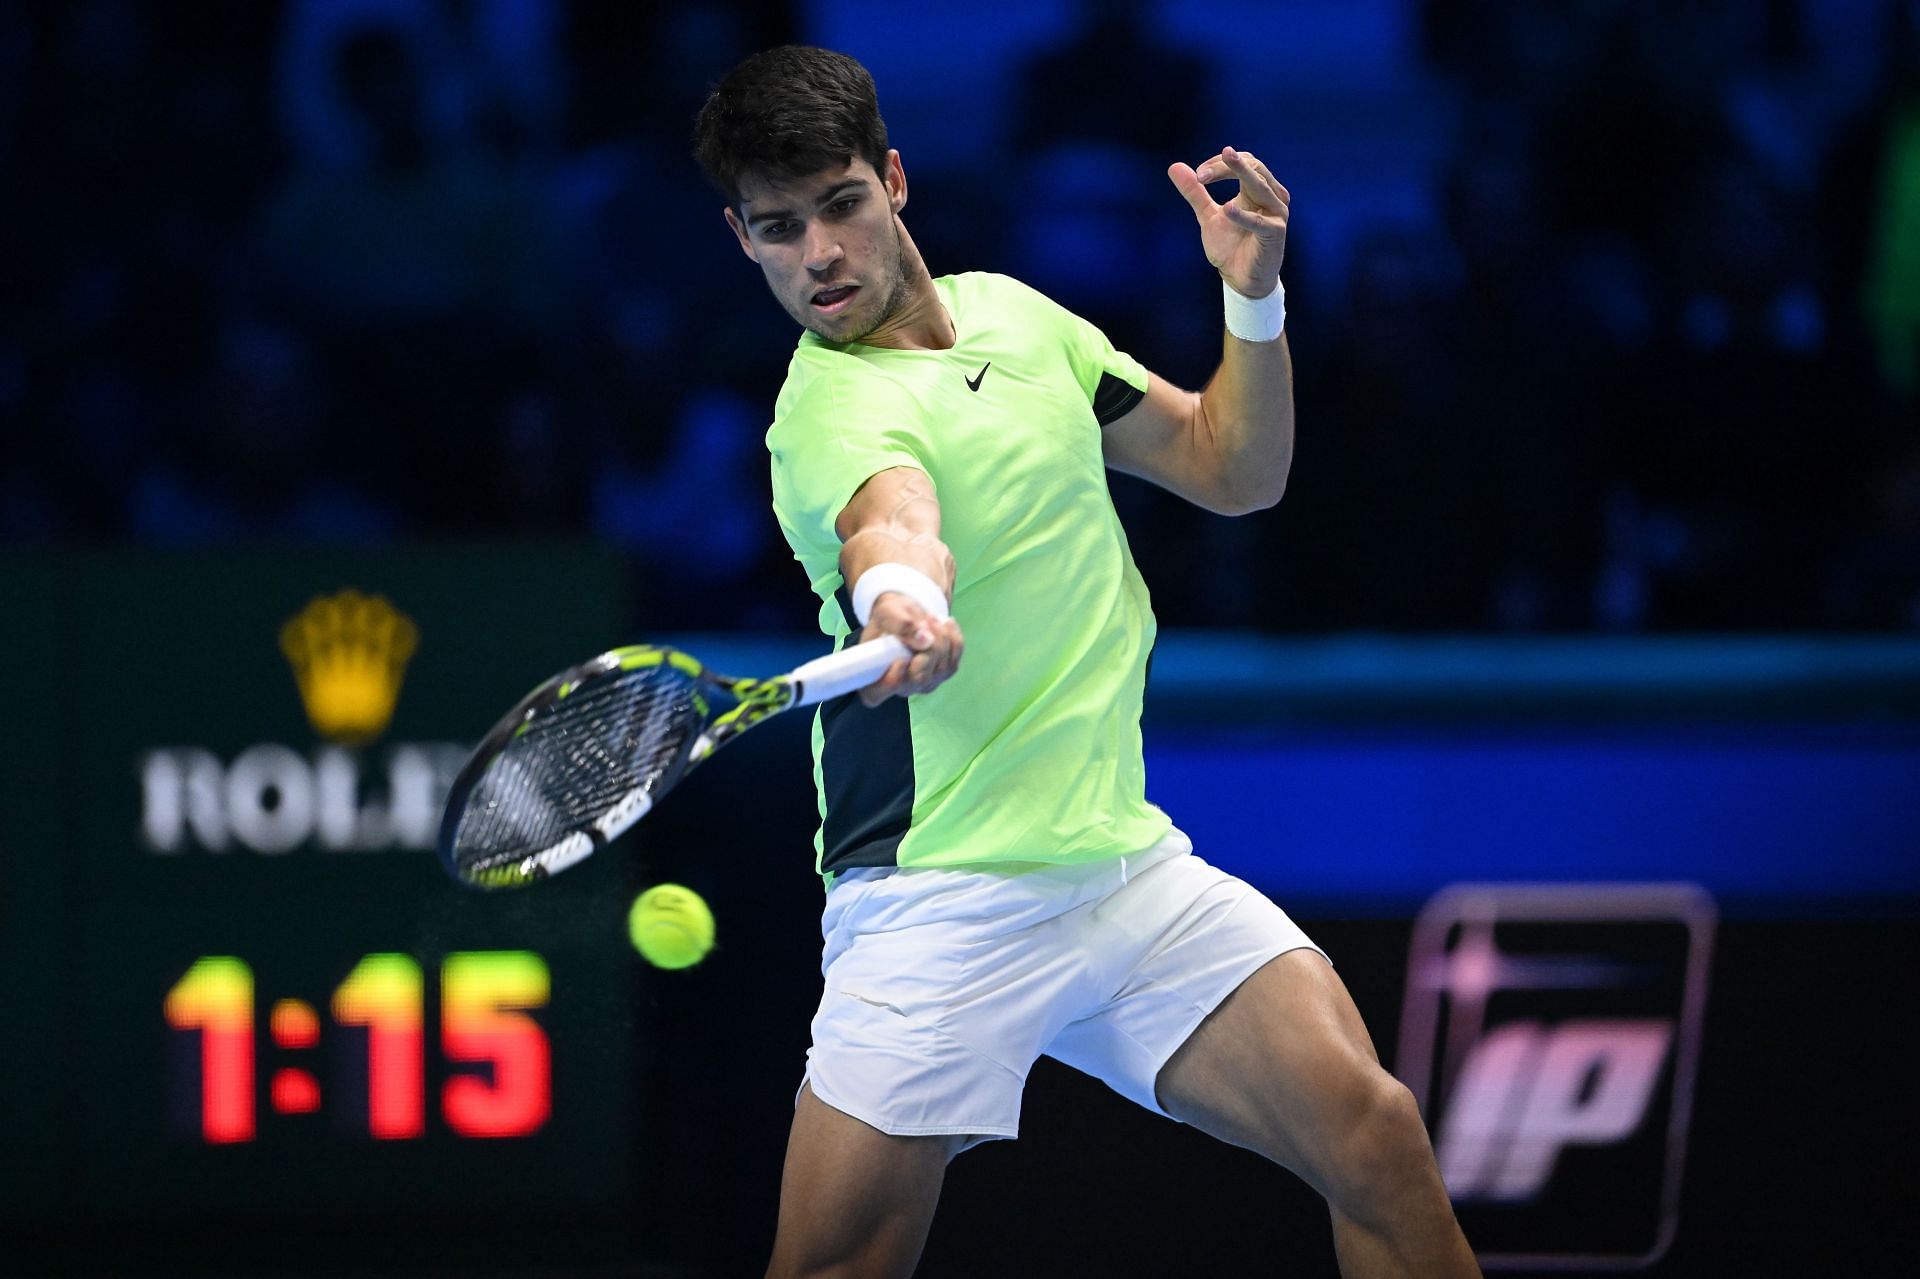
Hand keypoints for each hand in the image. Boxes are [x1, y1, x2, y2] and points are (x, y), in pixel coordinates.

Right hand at [857, 593, 963, 706]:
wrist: (906, 614)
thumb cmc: (889, 616)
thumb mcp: (888, 612)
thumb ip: (900, 624)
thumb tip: (924, 639)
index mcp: (873, 677)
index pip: (877, 694)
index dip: (891, 681)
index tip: (899, 660)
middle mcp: (899, 687)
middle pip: (919, 679)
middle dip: (928, 649)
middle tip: (925, 621)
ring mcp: (922, 684)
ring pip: (941, 670)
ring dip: (941, 639)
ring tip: (931, 618)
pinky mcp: (941, 675)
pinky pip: (954, 661)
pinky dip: (953, 639)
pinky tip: (945, 624)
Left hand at [1167, 146, 1289, 298]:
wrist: (1240, 279)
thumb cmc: (1230, 246)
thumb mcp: (1208, 215)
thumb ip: (1195, 193)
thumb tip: (1174, 167)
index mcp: (1258, 189)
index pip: (1246, 161)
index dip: (1221, 163)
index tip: (1198, 175)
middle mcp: (1271, 196)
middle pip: (1255, 167)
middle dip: (1227, 167)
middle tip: (1201, 174)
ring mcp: (1276, 214)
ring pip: (1261, 186)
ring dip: (1240, 175)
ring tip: (1215, 173)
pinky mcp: (1275, 233)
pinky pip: (1261, 222)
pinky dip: (1243, 216)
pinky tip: (1227, 209)